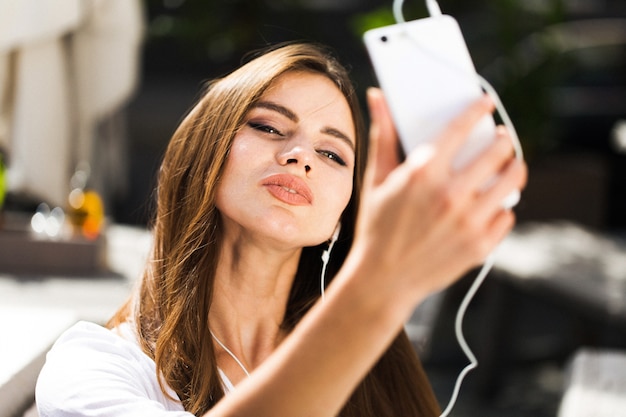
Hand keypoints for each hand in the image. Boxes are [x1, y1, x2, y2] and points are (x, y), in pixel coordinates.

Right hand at [352, 88, 526, 305]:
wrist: (383, 280)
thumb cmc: (377, 227)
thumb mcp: (376, 180)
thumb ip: (382, 135)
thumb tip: (377, 97)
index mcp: (423, 173)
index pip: (462, 127)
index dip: (478, 109)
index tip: (486, 103)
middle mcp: (450, 195)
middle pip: (498, 150)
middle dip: (503, 138)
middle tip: (500, 138)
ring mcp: (468, 222)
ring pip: (513, 181)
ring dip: (514, 167)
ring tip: (509, 166)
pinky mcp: (480, 246)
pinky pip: (507, 215)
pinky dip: (502, 207)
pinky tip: (490, 205)